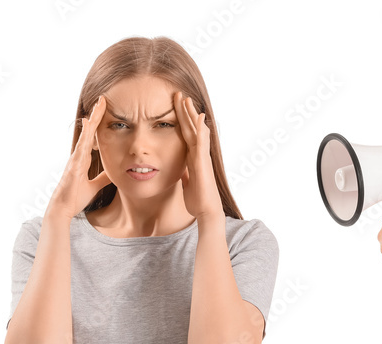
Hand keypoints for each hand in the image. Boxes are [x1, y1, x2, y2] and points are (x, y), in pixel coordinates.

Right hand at [47, 94, 112, 219]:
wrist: (64, 207)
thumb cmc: (76, 196)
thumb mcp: (96, 186)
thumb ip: (104, 178)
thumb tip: (114, 173)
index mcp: (84, 159)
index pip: (94, 137)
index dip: (99, 124)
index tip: (105, 110)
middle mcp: (79, 155)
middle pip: (89, 131)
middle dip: (96, 115)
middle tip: (103, 100)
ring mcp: (76, 158)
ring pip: (86, 135)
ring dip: (92, 120)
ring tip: (98, 106)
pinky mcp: (74, 165)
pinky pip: (81, 147)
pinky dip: (86, 136)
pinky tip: (89, 125)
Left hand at [174, 91, 223, 219]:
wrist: (206, 211)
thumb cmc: (197, 199)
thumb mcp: (186, 182)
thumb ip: (184, 172)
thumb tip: (178, 169)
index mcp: (193, 158)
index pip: (186, 134)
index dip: (181, 120)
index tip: (175, 106)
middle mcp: (199, 154)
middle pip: (191, 128)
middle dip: (185, 111)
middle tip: (179, 94)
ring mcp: (202, 157)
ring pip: (197, 131)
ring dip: (192, 114)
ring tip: (187, 99)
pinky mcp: (203, 162)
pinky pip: (202, 142)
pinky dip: (201, 128)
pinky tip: (199, 117)